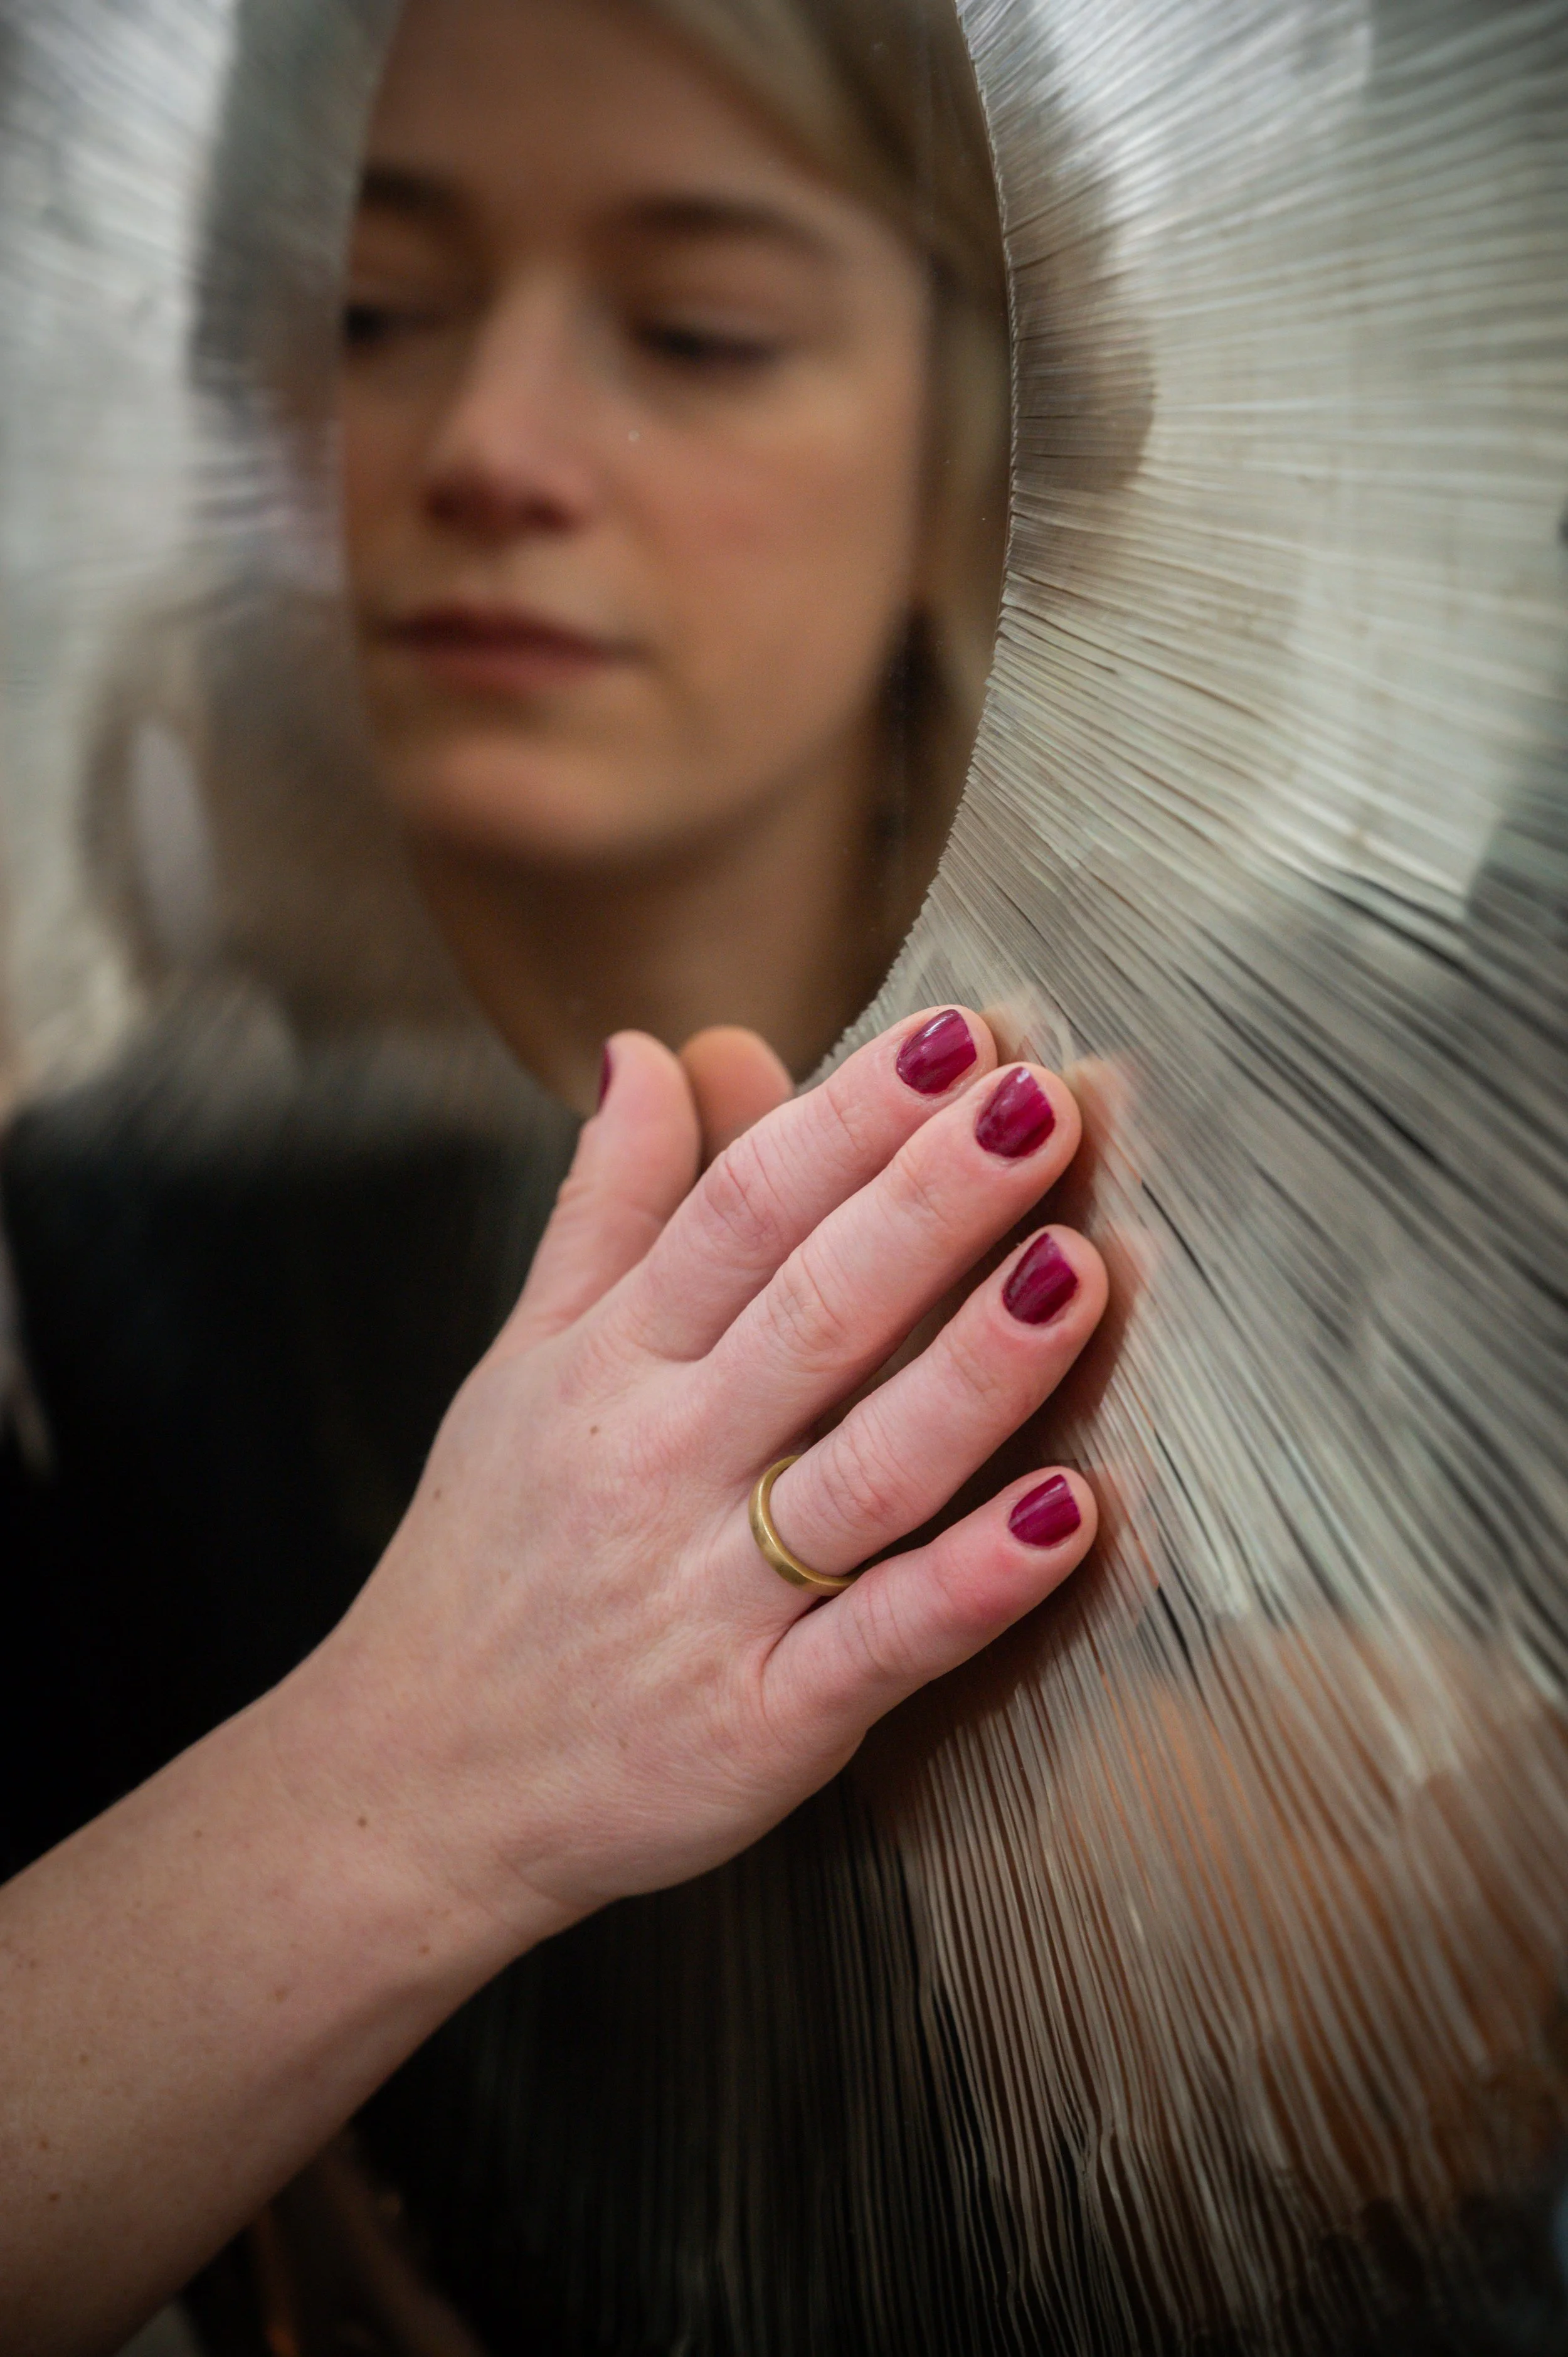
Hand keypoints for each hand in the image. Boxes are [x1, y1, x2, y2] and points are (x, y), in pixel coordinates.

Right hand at [303, 1008, 1107, 1948]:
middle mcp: (662, 1467)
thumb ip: (605, 1209)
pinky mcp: (765, 1724)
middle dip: (929, 1205)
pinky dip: (975, 1581)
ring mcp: (713, 1600)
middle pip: (811, 1314)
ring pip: (866, 1467)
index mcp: (612, 1367)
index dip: (848, 1122)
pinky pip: (885, 1642)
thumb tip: (647, 1051)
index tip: (953, 1040)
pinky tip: (1072, 1512)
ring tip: (1076, 1268)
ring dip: (975, 1369)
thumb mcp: (524, 1365)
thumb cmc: (492, 1559)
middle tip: (1036, 1106)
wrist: (415, 1784)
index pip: (741, 1215)